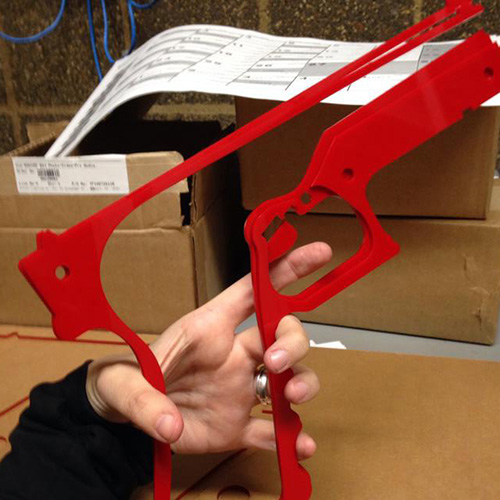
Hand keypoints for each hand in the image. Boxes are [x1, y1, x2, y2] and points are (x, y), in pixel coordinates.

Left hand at [86, 242, 330, 458]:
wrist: (123, 417)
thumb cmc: (129, 379)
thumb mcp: (125, 382)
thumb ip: (144, 400)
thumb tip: (169, 426)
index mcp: (210, 328)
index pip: (254, 291)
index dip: (286, 269)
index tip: (320, 252)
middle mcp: (234, 354)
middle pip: (282, 334)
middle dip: (292, 342)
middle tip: (276, 362)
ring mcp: (239, 389)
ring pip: (288, 378)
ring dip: (301, 384)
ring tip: (294, 398)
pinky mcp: (236, 425)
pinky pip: (272, 431)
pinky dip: (291, 439)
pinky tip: (303, 448)